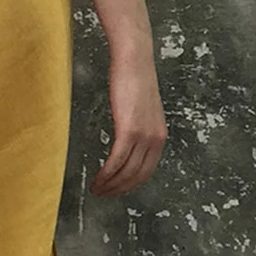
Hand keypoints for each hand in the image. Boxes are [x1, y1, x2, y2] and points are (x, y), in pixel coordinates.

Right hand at [92, 46, 166, 196]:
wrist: (134, 60)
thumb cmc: (133, 78)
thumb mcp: (140, 108)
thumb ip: (137, 126)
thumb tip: (126, 138)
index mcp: (159, 136)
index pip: (146, 171)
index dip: (130, 185)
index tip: (116, 190)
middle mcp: (155, 139)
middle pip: (137, 176)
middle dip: (119, 189)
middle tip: (103, 194)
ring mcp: (143, 136)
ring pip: (126, 172)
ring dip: (110, 184)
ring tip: (96, 189)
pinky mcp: (129, 130)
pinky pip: (116, 160)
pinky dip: (106, 173)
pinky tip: (97, 178)